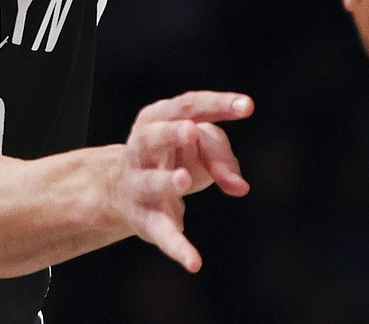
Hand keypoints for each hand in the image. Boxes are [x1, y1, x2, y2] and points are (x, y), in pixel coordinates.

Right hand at [110, 91, 251, 272]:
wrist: (120, 189)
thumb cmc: (170, 157)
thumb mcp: (195, 147)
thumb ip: (219, 156)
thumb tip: (239, 186)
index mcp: (157, 119)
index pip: (187, 106)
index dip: (217, 105)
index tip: (248, 106)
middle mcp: (141, 148)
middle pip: (153, 137)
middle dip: (171, 134)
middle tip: (191, 132)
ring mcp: (139, 184)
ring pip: (151, 182)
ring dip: (165, 181)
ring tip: (183, 181)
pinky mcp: (145, 219)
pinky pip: (161, 233)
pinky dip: (177, 247)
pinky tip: (194, 263)